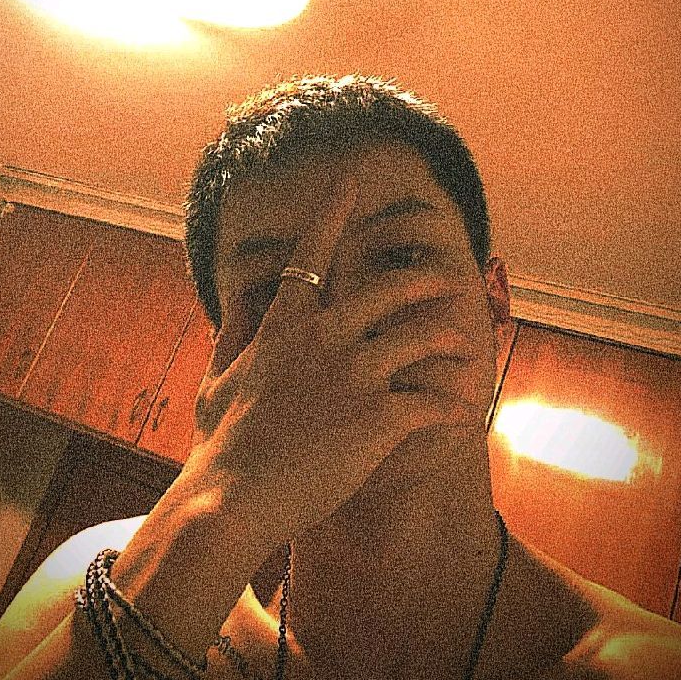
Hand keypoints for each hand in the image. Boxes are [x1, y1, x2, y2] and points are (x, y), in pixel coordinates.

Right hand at [182, 173, 480, 545]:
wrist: (229, 502)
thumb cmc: (218, 447)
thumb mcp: (215, 383)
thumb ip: (233, 337)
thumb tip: (236, 303)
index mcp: (282, 326)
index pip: (311, 253)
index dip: (333, 211)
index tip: (353, 177)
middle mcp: (322, 338)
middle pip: (387, 289)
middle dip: (422, 281)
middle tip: (445, 280)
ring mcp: (352, 375)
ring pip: (421, 338)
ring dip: (449, 338)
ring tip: (464, 345)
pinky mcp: (377, 418)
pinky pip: (432, 400)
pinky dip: (450, 404)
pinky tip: (462, 411)